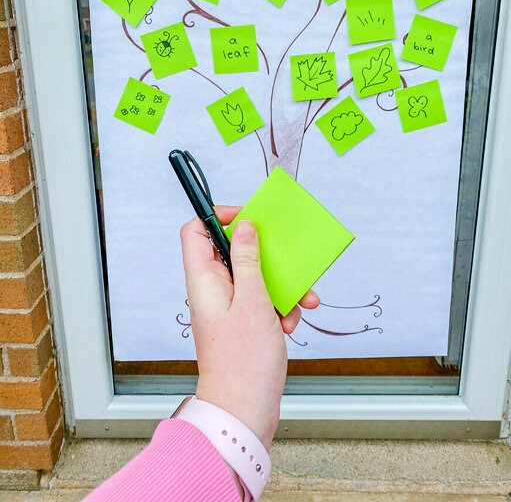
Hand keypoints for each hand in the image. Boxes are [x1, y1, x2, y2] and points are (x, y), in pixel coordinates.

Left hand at [180, 205, 319, 449]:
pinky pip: (262, 299)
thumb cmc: (243, 362)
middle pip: (233, 252)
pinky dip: (280, 306)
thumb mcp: (253, 302)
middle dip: (265, 256)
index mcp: (204, 280)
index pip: (196, 231)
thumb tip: (243, 227)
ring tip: (299, 301)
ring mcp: (228, 305)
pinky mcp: (243, 320)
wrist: (244, 410)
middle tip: (284, 260)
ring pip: (254, 276)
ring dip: (280, 285)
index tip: (246, 218)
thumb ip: (248, 260)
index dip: (217, 217)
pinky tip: (290, 322)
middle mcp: (213, 289)